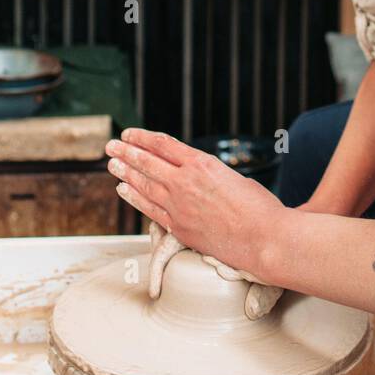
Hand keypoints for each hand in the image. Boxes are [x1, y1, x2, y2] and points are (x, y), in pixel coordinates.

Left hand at [105, 128, 284, 281]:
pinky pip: (149, 209)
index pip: (164, 145)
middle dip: (126, 152)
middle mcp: (186, 182)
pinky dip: (134, 197)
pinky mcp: (179, 228)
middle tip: (111, 146)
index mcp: (203, 164)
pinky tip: (124, 190)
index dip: (143, 138)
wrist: (264, 240)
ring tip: (112, 165)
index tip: (130, 135)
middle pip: (147, 162)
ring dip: (125, 173)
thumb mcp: (236, 179)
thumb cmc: (260, 209)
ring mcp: (179, 206)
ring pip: (144, 184)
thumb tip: (203, 180)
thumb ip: (214, 177)